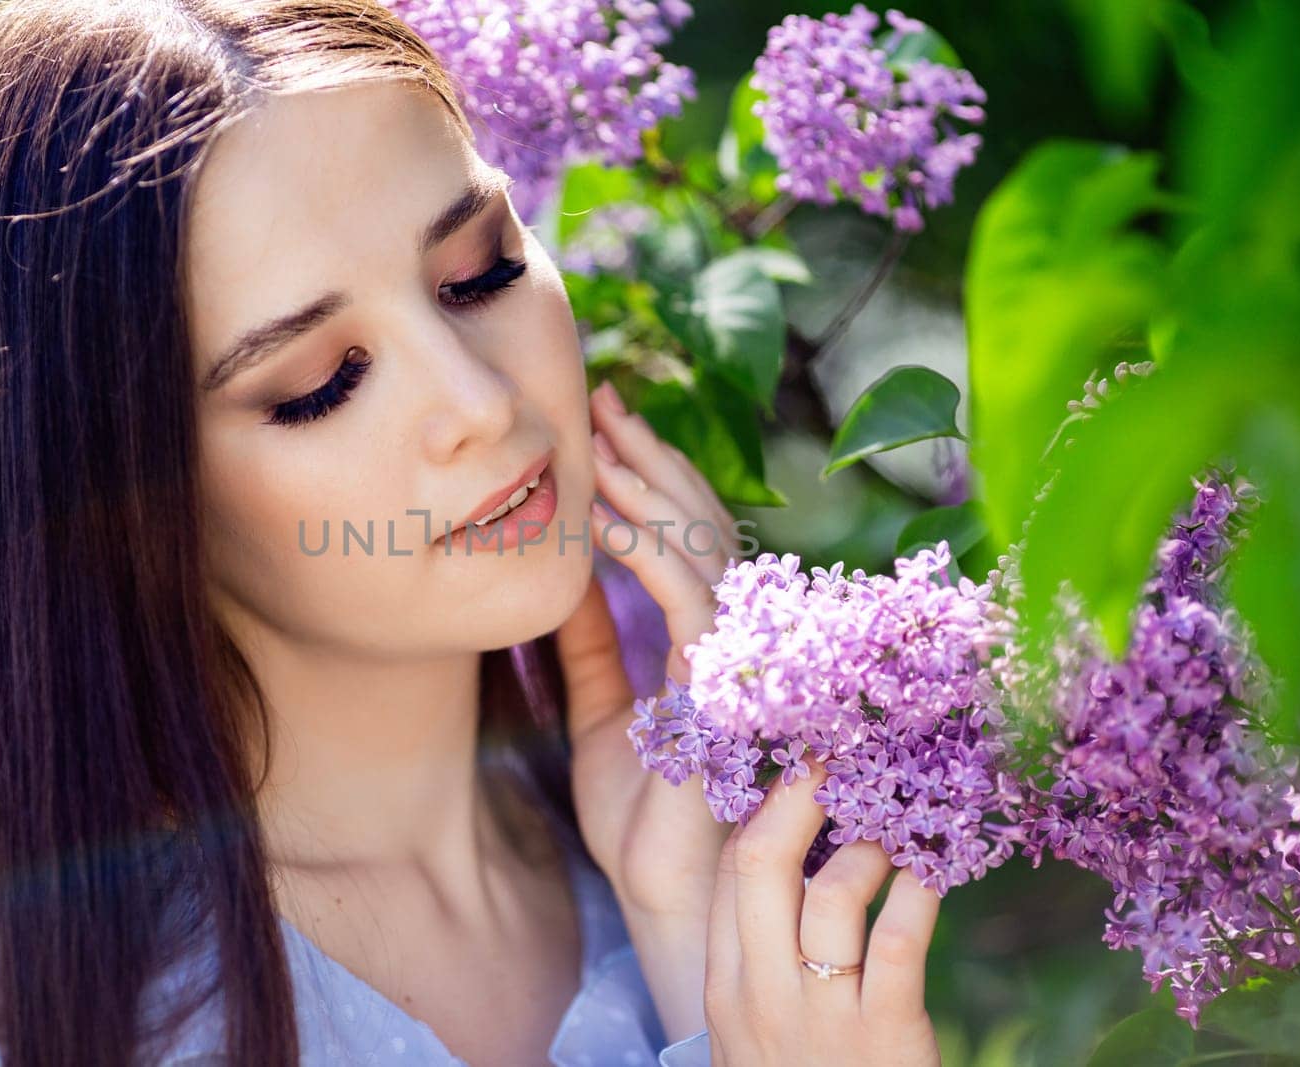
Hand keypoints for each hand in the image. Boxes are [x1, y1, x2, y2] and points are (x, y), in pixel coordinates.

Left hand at [555, 380, 736, 918]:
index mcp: (704, 644)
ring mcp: (737, 662)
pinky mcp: (726, 690)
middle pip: (701, 527)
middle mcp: (732, 642)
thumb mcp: (600, 715)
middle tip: (604, 399)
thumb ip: (591, 646)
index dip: (649, 480)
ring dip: (650, 488)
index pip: (685, 541)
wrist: (666, 900)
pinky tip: (606, 517)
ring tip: (602, 434)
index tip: (602, 427)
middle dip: (652, 459)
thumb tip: (562, 578)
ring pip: (704, 550)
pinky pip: (692, 601)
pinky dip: (650, 552)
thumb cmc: (643, 822)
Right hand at [703, 763, 941, 1065]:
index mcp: (724, 986)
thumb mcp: (754, 1031)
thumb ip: (760, 958)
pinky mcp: (886, 1036)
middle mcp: (762, 992)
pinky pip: (901, 941)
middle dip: (800, 795)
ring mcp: (822, 1015)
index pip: (730, 872)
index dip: (763, 808)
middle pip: (763, 862)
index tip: (797, 767)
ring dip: (870, 845)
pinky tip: (936, 871)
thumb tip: (789, 864)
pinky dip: (920, 893)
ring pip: (834, 893)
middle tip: (836, 755)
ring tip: (896, 828)